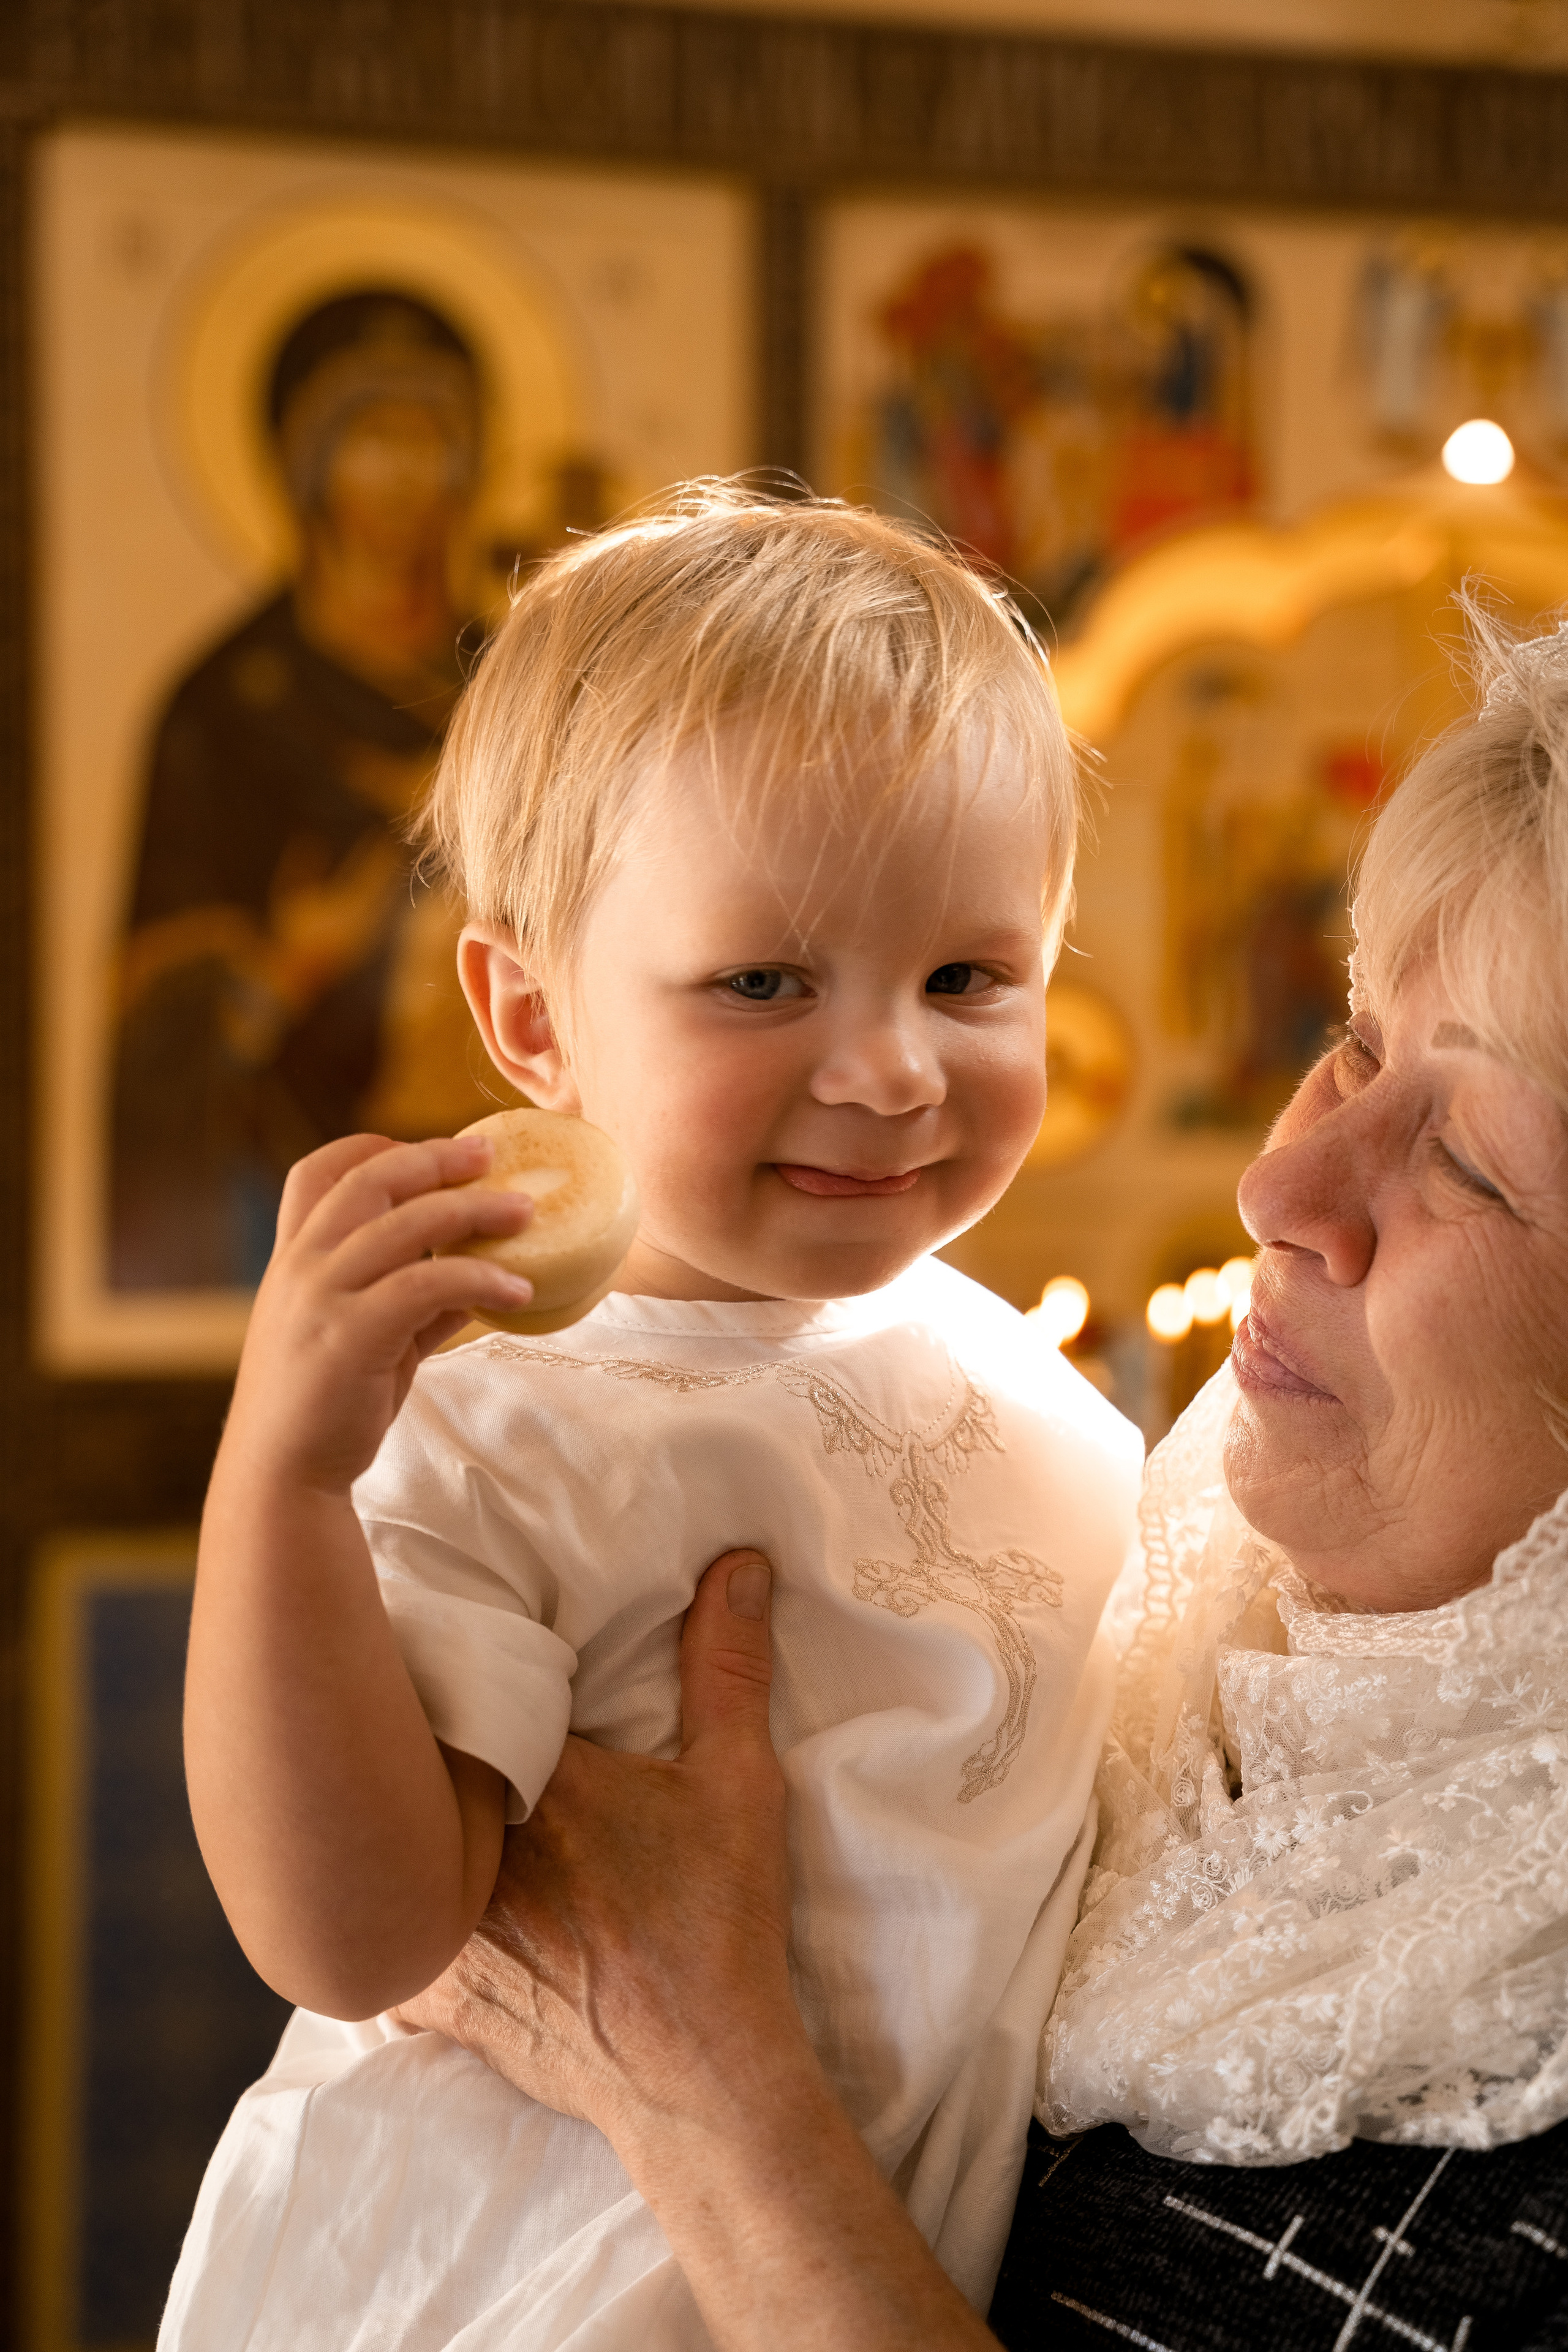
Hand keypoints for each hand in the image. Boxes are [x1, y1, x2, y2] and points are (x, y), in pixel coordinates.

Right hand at [226, 1131, 536, 1497]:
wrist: (283, 1475)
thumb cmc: (325, 1406)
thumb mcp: (367, 1338)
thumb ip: (412, 1302)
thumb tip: (476, 1279)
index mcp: (292, 1259)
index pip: (316, 1173)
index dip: (371, 1147)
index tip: (428, 1148)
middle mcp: (301, 1267)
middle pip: (369, 1180)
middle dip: (434, 1159)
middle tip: (490, 1154)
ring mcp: (321, 1298)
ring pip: (406, 1225)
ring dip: (474, 1211)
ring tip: (524, 1213)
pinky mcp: (350, 1335)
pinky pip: (426, 1284)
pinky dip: (479, 1278)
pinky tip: (519, 1291)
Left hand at [395, 1547, 795, 2142]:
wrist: (699, 2079)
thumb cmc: (719, 1926)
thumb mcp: (739, 1785)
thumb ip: (728, 1668)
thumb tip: (740, 1564)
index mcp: (539, 1784)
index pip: (462, 1695)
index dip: (446, 1667)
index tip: (434, 1639)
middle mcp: (474, 1851)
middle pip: (408, 1771)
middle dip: (405, 1744)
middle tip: (397, 1708)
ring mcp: (443, 1931)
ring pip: (382, 1855)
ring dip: (387, 1831)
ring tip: (381, 1796)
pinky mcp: (432, 1998)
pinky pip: (381, 1944)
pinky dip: (387, 1921)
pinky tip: (395, 1900)